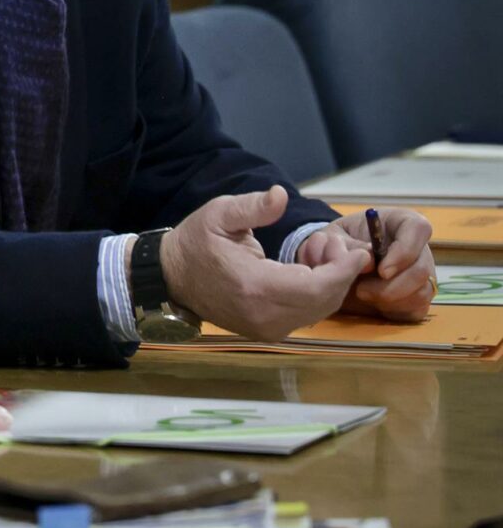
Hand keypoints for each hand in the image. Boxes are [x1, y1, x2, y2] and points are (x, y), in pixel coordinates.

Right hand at [160, 185, 366, 341]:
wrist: (171, 278)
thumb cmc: (197, 242)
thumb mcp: (219, 213)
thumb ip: (253, 207)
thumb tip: (280, 195)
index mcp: (254, 286)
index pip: (317, 286)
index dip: (342, 269)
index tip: (356, 250)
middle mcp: (265, 316)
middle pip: (324, 301)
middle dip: (339, 273)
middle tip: (329, 244)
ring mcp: (266, 329)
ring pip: (319, 311)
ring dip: (329, 283)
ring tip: (314, 254)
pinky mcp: (267, 332)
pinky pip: (306, 315)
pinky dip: (316, 294)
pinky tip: (303, 270)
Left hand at [304, 207, 435, 321]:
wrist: (337, 263)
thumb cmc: (339, 243)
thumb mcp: (334, 237)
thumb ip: (347, 243)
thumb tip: (368, 258)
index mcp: (401, 223)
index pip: (418, 228)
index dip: (404, 251)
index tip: (381, 271)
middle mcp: (418, 248)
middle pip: (421, 269)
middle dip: (390, 287)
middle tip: (361, 291)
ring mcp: (422, 274)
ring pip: (421, 293)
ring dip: (389, 301)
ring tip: (362, 294)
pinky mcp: (418, 297)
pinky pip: (416, 310)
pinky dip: (393, 311)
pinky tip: (373, 304)